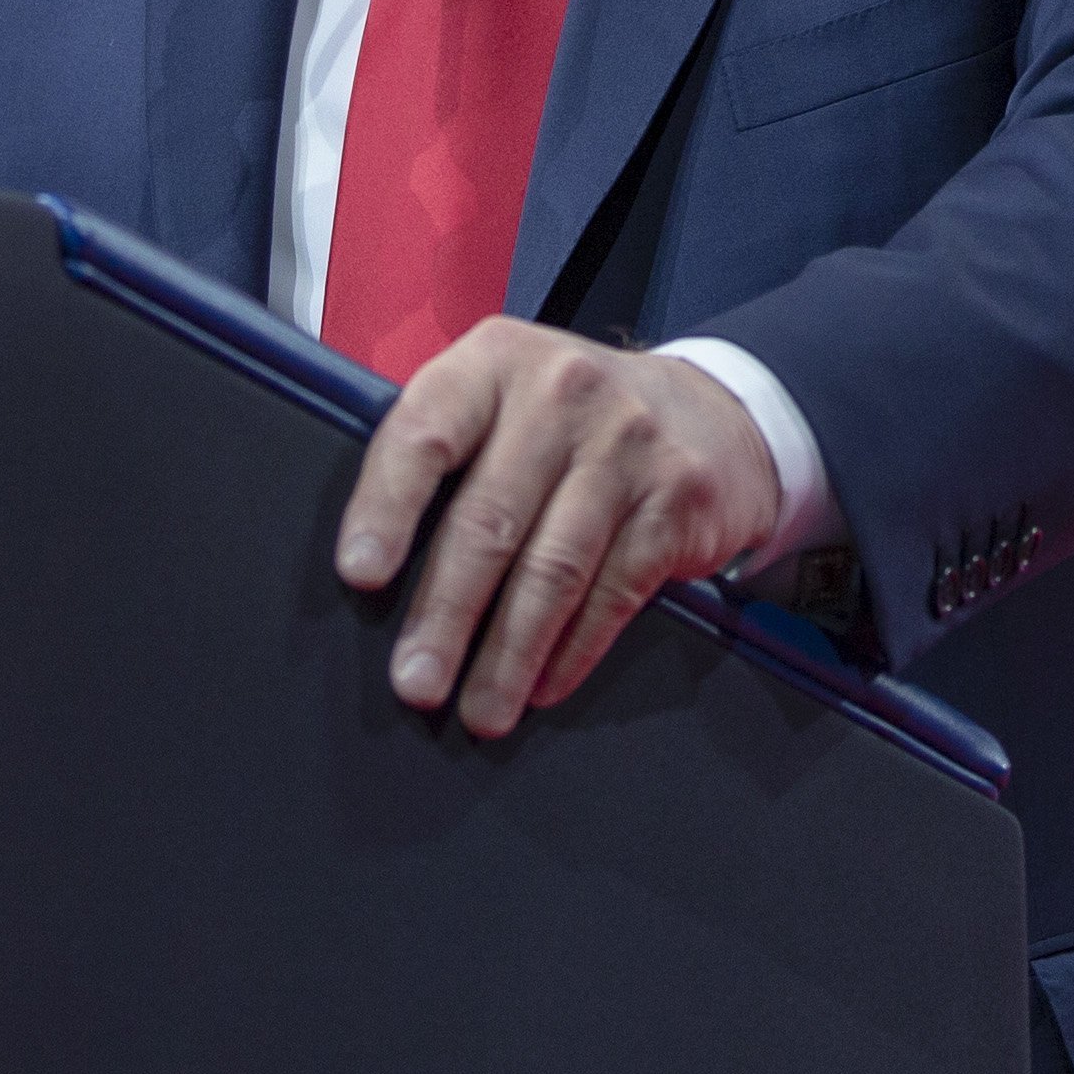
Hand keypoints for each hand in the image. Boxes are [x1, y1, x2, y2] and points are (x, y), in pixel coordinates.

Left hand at [335, 320, 782, 739]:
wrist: (712, 412)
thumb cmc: (571, 422)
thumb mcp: (505, 402)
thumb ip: (446, 455)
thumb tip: (370, 570)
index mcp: (494, 363)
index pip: (426, 432)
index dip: (387, 506)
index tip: (361, 574)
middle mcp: (562, 392)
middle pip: (490, 516)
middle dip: (446, 612)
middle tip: (416, 681)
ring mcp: (627, 444)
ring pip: (554, 567)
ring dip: (510, 652)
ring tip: (480, 710)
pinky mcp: (677, 498)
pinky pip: (614, 590)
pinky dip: (574, 650)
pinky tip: (544, 687)